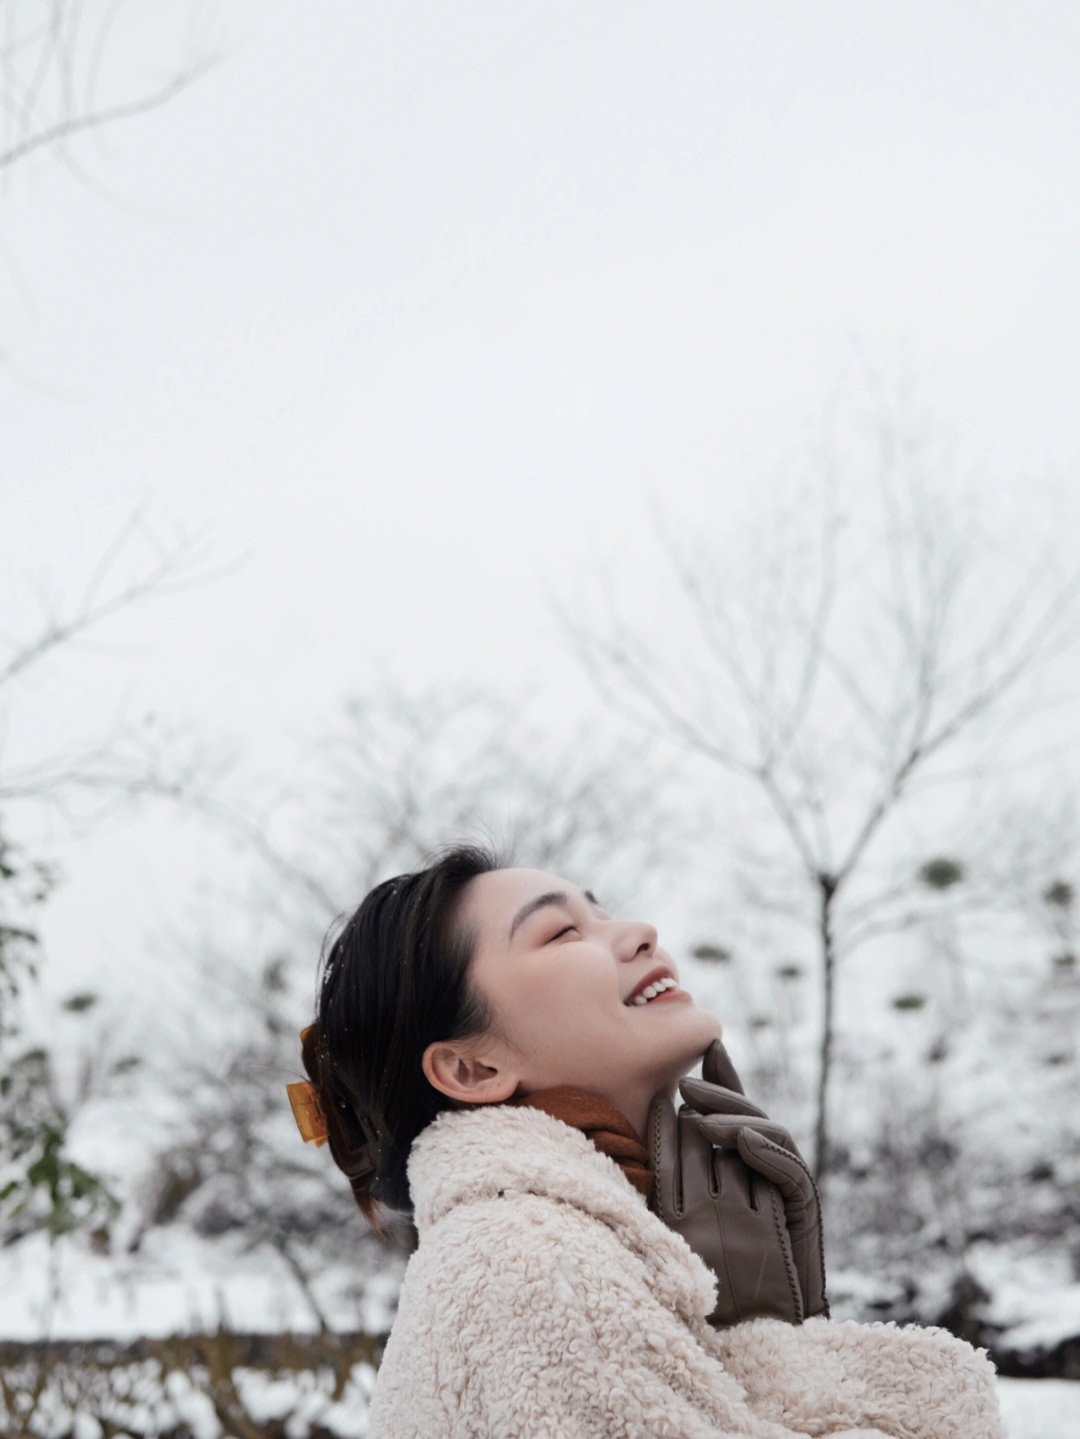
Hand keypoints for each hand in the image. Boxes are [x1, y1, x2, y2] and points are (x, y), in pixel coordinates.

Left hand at [648, 1040, 827, 1325]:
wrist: (755, 1341)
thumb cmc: (707, 1291)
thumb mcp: (673, 1228)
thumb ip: (666, 1182)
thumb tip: (634, 1140)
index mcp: (724, 1168)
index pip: (715, 1115)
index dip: (707, 1084)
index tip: (681, 1060)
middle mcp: (753, 1170)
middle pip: (739, 1115)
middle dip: (714, 1093)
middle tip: (684, 1084)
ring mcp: (778, 1187)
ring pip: (763, 1133)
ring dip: (734, 1120)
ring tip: (704, 1119)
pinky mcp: (800, 1210)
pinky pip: (790, 1173)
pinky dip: (768, 1153)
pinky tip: (743, 1142)